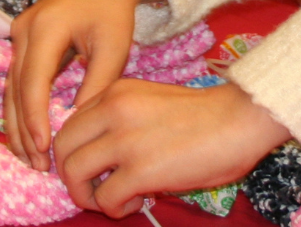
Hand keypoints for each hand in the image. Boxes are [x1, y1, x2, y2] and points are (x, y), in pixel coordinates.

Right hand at [5, 0, 163, 170]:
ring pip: (11, 87)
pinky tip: (28, 135)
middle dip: (24, 129)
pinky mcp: (22, 39)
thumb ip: (96, 85)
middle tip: (38, 167)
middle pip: (16, 88)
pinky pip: (16, 79)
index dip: (35, 118)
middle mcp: (24, 29)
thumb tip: (77, 124)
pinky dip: (20, 108)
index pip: (33, 81)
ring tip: (30, 160)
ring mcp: (19, 33)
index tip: (44, 149)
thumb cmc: (113, 10)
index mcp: (46, 27)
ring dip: (17, 124)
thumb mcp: (113, 48)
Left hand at [54, 79, 290, 217]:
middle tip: (93, 188)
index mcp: (115, 92)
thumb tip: (104, 153)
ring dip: (87, 195)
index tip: (94, 166)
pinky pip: (105, 198)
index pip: (71, 122)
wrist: (237, 120)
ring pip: (73, 172)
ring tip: (113, 200)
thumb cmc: (203, 114)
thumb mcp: (150, 100)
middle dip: (71, 175)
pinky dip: (115, 209)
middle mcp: (113, 111)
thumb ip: (122, 117)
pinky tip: (136, 203)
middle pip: (63, 146)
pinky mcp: (140, 171)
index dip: (76, 150)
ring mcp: (124, 140)